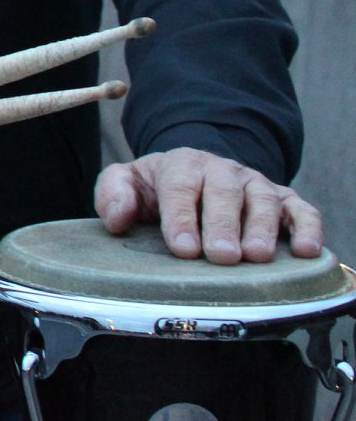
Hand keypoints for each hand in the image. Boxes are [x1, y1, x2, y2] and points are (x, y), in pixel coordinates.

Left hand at [95, 148, 323, 263]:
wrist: (194, 174)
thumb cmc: (157, 188)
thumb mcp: (126, 183)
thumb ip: (113, 194)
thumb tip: (118, 217)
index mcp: (181, 165)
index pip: (179, 187)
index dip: (180, 217)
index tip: (182, 247)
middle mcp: (221, 171)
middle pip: (223, 192)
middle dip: (222, 224)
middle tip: (221, 255)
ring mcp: (255, 184)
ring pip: (263, 200)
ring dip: (262, 228)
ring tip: (256, 256)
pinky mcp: (283, 200)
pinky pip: (301, 209)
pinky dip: (308, 228)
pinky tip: (306, 250)